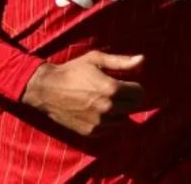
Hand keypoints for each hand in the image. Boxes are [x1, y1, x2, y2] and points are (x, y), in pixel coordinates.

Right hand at [21, 51, 144, 135]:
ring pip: (123, 119)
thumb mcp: (96, 59)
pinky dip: (108, 121)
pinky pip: (110, 128)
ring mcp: (100, 122)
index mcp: (112, 88)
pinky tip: (95, 110)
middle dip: (128, 98)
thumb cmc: (73, 70)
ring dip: (119, 110)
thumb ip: (121, 61)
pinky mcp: (92, 132)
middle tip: (115, 91)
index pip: (140, 92)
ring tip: (104, 100)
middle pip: (134, 106)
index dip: (134, 86)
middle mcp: (108, 108)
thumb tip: (143, 60)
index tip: (126, 83)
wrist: (47, 90)